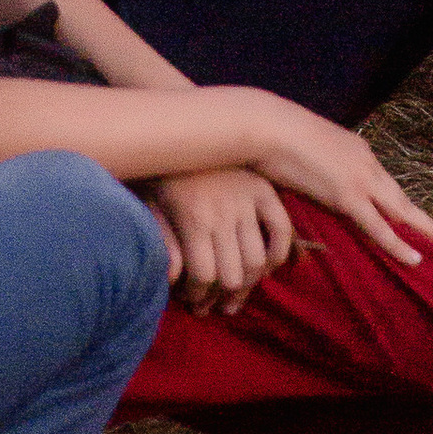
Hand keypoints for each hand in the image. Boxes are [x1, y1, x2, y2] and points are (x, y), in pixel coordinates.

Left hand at [145, 167, 296, 313]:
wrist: (181, 128)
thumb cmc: (161, 171)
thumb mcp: (150, 205)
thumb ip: (163, 242)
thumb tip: (175, 278)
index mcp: (194, 217)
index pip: (205, 276)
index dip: (198, 296)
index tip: (192, 300)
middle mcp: (224, 212)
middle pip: (232, 275)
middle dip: (221, 298)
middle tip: (214, 304)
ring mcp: (247, 200)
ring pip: (257, 260)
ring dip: (248, 284)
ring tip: (235, 293)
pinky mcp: (264, 188)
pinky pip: (281, 228)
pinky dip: (278, 253)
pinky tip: (265, 267)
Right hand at [246, 97, 432, 266]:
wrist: (266, 125)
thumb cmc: (274, 135)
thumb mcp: (304, 150)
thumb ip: (317, 167)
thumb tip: (310, 176)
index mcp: (356, 150)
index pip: (382, 184)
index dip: (396, 205)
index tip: (407, 220)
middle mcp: (365, 162)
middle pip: (401, 197)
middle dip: (425, 219)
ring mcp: (360, 178)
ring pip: (401, 211)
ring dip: (427, 230)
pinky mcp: (348, 196)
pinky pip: (379, 227)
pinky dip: (398, 244)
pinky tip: (415, 257)